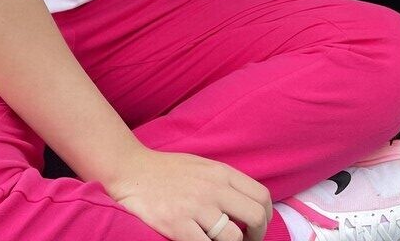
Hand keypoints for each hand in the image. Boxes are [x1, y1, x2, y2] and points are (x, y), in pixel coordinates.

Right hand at [107, 145, 271, 240]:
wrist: (132, 170)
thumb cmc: (167, 170)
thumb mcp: (202, 166)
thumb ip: (224, 182)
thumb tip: (246, 203)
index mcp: (221, 173)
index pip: (261, 196)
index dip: (267, 217)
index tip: (258, 228)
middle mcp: (213, 188)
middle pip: (256, 216)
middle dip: (257, 236)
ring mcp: (196, 207)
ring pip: (233, 237)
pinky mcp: (177, 225)